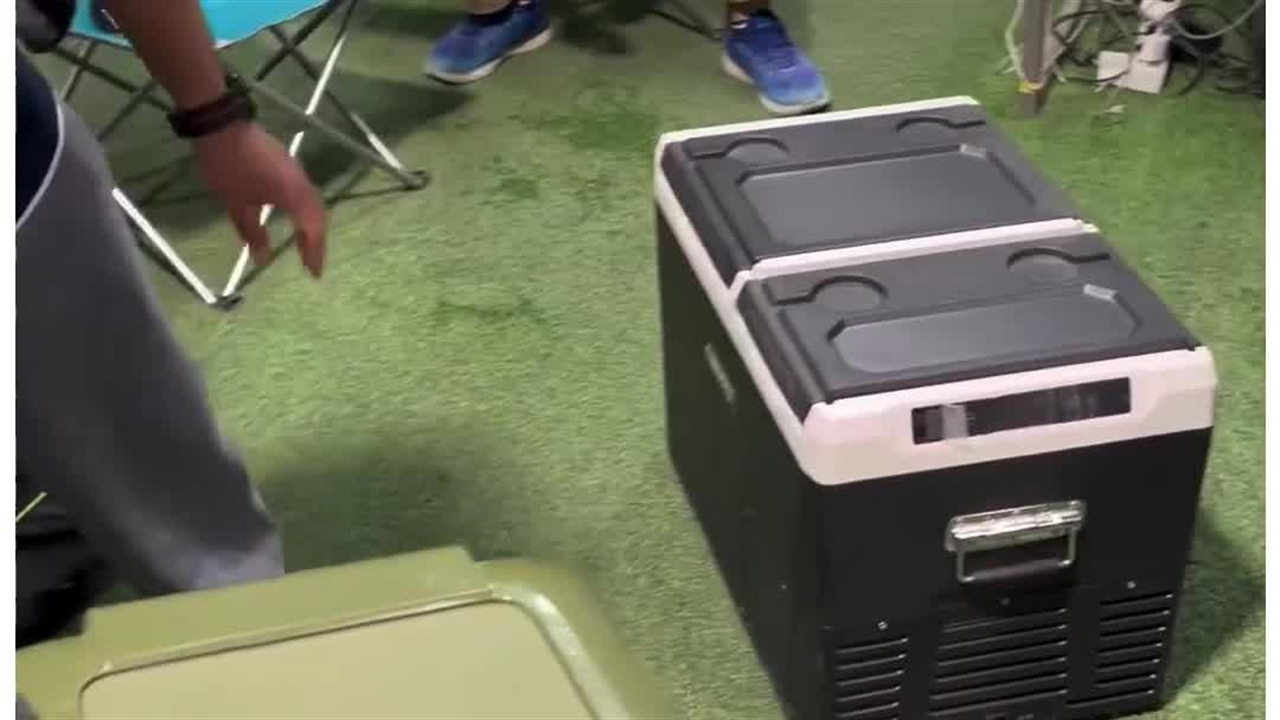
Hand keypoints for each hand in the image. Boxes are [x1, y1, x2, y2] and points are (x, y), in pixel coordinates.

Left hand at [193, 122, 325, 277]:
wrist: (221, 125)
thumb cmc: (228, 168)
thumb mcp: (237, 205)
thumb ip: (253, 233)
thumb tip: (262, 259)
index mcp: (294, 196)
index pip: (312, 230)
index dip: (314, 253)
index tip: (313, 274)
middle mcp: (302, 184)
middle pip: (318, 217)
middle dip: (315, 241)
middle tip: (310, 261)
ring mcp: (296, 171)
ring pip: (312, 204)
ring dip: (311, 225)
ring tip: (304, 243)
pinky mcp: (288, 164)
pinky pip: (304, 193)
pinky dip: (304, 211)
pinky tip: (294, 217)